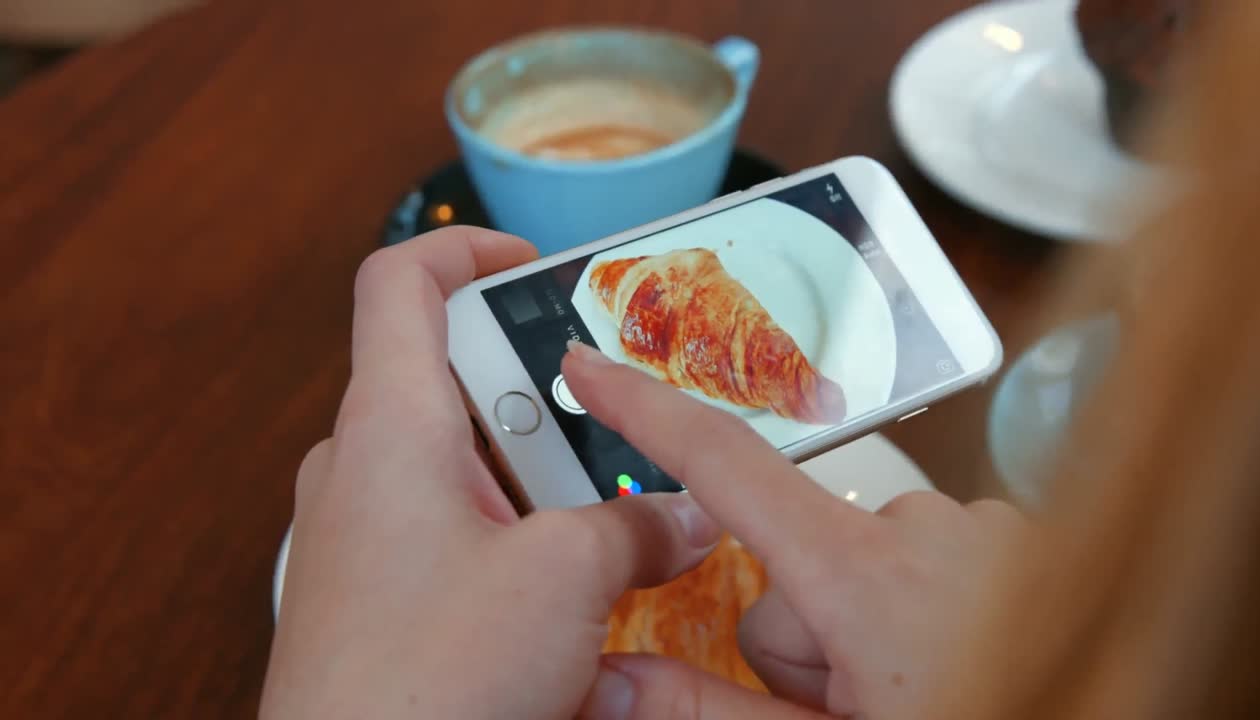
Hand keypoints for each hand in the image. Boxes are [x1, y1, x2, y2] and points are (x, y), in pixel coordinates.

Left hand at [260, 228, 723, 719]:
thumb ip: (635, 530)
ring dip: (537, 482)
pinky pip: (448, 533)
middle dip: (544, 400)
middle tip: (610, 427)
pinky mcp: (372, 595)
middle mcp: (362, 467)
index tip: (532, 265)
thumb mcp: (564, 582)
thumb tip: (683, 518)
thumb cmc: (422, 683)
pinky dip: (509, 538)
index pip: (402, 282)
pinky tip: (565, 595)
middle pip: (454, 379)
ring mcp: (360, 535)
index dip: (466, 249)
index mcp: (391, 424)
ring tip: (605, 521)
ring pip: (462, 466)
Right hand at [564, 342, 1025, 719]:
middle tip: (849, 705)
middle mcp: (928, 532)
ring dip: (868, 624)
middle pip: (796, 555)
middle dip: (803, 630)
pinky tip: (959, 662)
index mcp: (866, 578)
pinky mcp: (1020, 543)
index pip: (727, 467)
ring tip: (916, 692)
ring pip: (864, 562)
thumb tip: (607, 679)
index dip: (647, 412)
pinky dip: (927, 609)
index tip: (591, 368)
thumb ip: (705, 711)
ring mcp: (984, 535)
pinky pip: (932, 558)